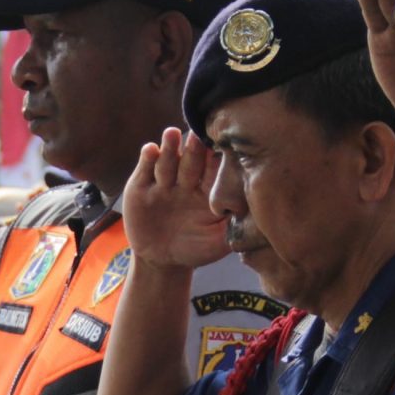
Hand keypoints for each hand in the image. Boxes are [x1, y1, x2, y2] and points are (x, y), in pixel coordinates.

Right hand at [121, 128, 230, 269]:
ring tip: (172, 133)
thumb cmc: (196, 250)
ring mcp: (163, 182)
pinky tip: (151, 150)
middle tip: (197, 135)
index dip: (216, 159)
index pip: (212, 170)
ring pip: (168, 161)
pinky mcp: (140, 187)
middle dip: (193, 148)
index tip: (222, 146)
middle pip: (190, 160)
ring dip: (170, 147)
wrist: (161, 262)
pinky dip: (147, 159)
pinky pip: (145, 170)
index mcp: (207, 190)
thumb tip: (253, 211)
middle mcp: (186, 181)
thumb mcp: (218, 242)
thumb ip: (233, 227)